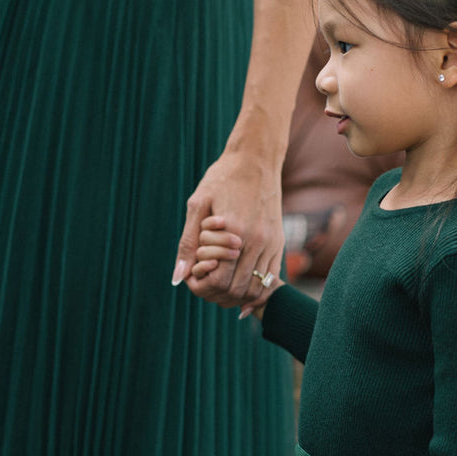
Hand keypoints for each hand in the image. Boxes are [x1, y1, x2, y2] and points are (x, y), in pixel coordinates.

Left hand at [173, 146, 283, 313]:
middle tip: (201, 284)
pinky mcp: (278, 243)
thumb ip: (188, 242)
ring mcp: (271, 243)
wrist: (256, 159)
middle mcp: (257, 241)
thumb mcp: (197, 204)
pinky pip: (270, 280)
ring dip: (234, 296)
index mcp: (234, 232)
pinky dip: (254, 292)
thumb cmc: (222, 178)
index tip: (191, 277)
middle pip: (235, 289)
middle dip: (214, 293)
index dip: (200, 285)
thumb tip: (178, 277)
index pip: (218, 279)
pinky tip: (239, 295)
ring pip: (255, 289)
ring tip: (217, 288)